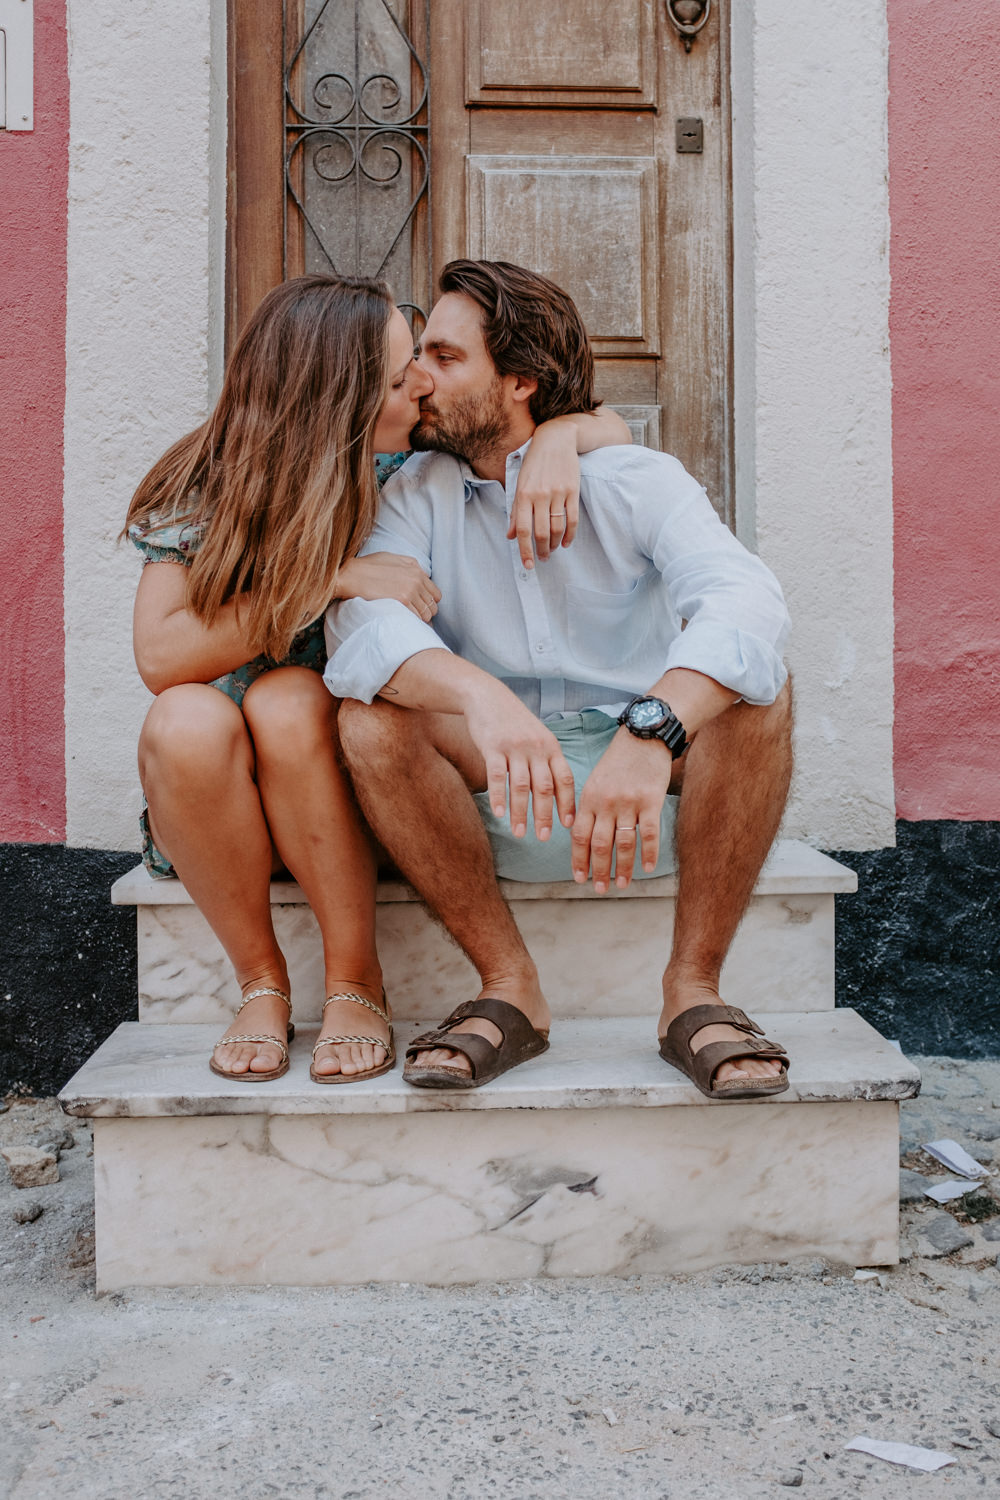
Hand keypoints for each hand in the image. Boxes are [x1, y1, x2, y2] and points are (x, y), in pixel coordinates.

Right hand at [335, 553, 440, 620]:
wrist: (350, 574)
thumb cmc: (367, 566)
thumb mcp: (392, 558)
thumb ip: (410, 565)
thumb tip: (423, 574)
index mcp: (416, 570)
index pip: (436, 594)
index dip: (428, 603)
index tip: (420, 608)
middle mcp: (416, 580)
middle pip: (433, 606)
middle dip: (425, 613)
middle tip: (413, 617)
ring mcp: (410, 591)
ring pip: (427, 614)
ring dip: (420, 620)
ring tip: (408, 621)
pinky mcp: (402, 601)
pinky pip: (417, 618)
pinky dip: (413, 623)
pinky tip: (404, 622)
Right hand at [464, 688, 576, 840]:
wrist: (487, 697)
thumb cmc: (514, 722)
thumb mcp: (538, 737)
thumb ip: (546, 761)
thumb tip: (554, 793)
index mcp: (551, 747)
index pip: (564, 779)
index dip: (567, 803)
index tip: (568, 825)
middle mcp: (536, 748)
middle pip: (545, 787)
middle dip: (545, 814)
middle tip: (545, 837)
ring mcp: (515, 747)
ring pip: (521, 786)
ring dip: (521, 812)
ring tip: (520, 834)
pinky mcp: (493, 747)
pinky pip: (497, 777)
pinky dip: (499, 797)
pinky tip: (499, 815)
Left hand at [507, 417, 579, 566]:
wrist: (555, 439)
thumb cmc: (534, 463)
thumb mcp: (519, 484)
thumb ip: (515, 511)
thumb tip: (510, 536)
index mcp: (523, 494)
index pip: (523, 530)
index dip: (525, 550)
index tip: (528, 565)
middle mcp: (540, 495)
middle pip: (541, 533)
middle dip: (541, 551)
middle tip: (542, 559)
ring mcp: (558, 493)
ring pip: (557, 528)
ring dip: (555, 545)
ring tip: (552, 550)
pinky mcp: (573, 490)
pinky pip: (572, 519)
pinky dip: (570, 535)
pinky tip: (567, 542)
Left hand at [572, 729, 671, 892]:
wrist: (643, 737)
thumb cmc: (619, 761)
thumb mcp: (595, 781)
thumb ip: (589, 807)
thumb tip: (581, 836)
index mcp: (589, 798)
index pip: (579, 836)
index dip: (578, 860)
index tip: (579, 878)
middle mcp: (606, 803)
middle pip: (599, 844)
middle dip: (598, 870)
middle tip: (600, 889)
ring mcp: (628, 803)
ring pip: (623, 843)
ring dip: (621, 868)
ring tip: (621, 885)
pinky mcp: (651, 801)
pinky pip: (649, 834)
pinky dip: (649, 853)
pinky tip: (648, 868)